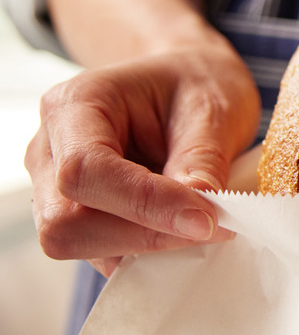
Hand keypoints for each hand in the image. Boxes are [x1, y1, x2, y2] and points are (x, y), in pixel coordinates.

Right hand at [27, 41, 258, 275]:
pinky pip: (100, 251)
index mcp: (75, 105)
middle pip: (66, 221)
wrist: (186, 82)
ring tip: (202, 223)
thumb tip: (199, 218)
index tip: (206, 220)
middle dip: (141, 235)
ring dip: (145, 248)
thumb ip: (202, 160)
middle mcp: (50, 149)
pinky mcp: (77, 215)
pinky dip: (145, 252)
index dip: (145, 204)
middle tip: (212, 226)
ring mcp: (54, 187)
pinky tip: (183, 230)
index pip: (86, 170)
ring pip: (78, 244)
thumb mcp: (213, 108)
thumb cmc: (195, 84)